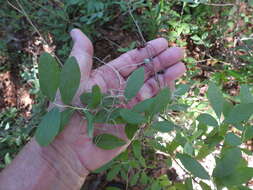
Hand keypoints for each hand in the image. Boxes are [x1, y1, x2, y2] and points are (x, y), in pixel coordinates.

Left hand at [50, 29, 185, 173]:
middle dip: (161, 62)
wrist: (69, 147)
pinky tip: (172, 86)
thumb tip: (76, 30)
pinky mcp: (134, 121)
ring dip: (166, 77)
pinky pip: (151, 107)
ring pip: (151, 88)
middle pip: (145, 72)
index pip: (131, 60)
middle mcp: (120, 89)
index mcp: (107, 77)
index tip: (162, 42)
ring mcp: (128, 105)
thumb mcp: (73, 79)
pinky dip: (162, 96)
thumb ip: (81, 55)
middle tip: (178, 51)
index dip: (146, 51)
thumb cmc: (67, 111)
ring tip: (181, 65)